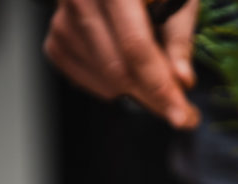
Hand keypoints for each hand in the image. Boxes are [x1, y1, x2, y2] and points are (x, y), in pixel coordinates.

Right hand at [44, 0, 199, 128]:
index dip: (161, 86)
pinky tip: (127, 67)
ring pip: (104, 80)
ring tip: (154, 73)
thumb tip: (183, 81)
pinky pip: (87, 81)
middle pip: (117, 69)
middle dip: (154, 98)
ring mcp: (62, 22)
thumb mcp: (178, 1)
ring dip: (136, 91)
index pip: (136, 46)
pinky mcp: (55, 40)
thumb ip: (179, 40)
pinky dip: (112, 86)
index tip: (182, 117)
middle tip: (182, 111)